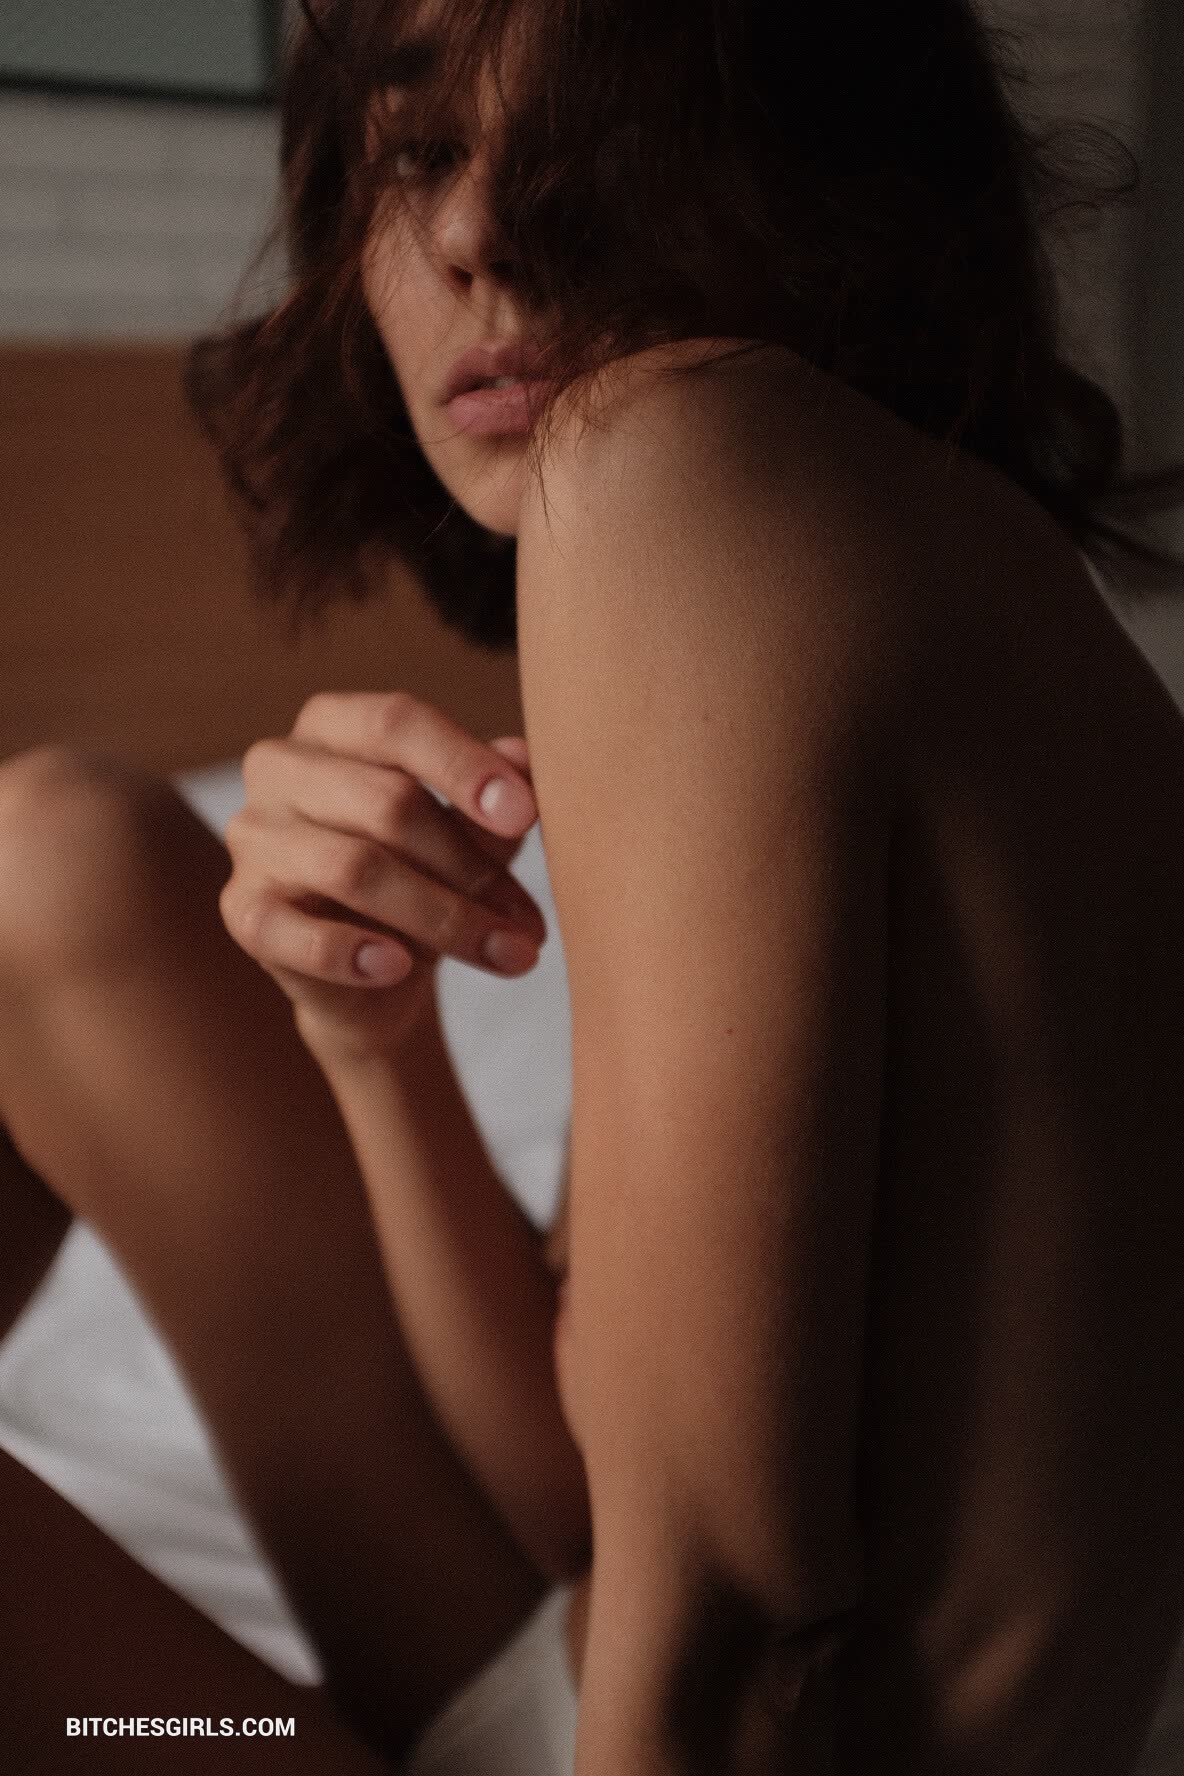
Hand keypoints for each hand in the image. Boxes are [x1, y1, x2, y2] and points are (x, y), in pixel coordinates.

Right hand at [220, 691, 546, 1054]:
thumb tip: (524, 758)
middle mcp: (280, 766)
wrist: (381, 971)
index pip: (396, 724)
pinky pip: (291, 931)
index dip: (463, 766)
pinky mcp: (242, 910)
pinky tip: (398, 968)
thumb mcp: (473, 829)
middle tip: (529, 921)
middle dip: (471, 867)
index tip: (526, 814)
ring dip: (443, 918)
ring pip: (354, 868)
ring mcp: (254, 837)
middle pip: (387, 802)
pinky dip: (350, 953)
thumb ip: (495, 792)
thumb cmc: (428, 872)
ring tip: (506, 953)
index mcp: (334, 724)